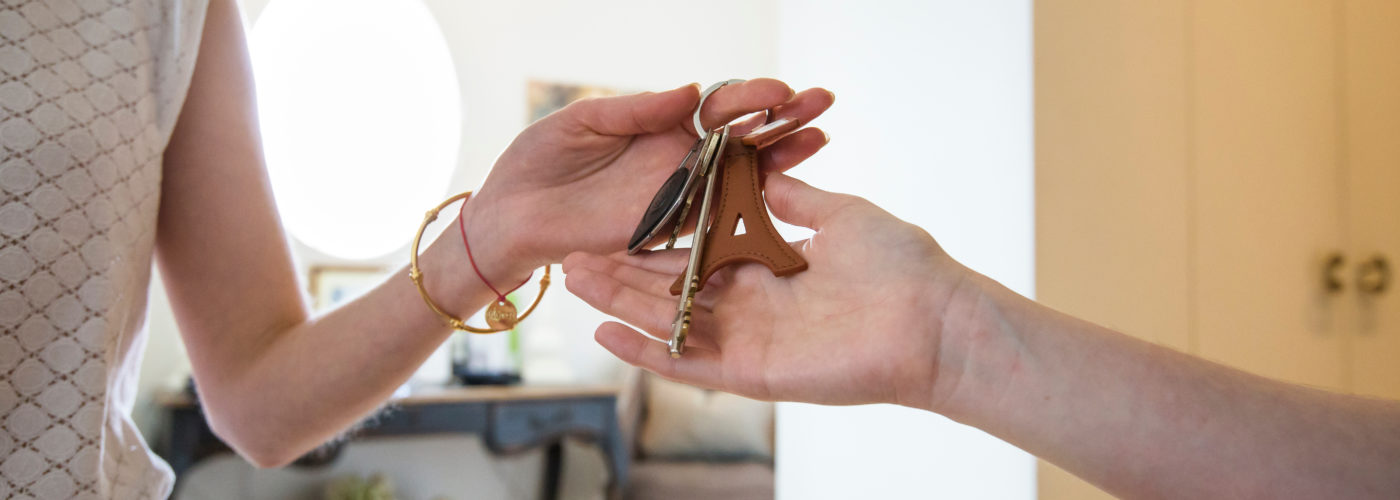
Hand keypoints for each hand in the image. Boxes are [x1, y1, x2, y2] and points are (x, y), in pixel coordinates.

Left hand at [466, 80, 833, 276]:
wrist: (508, 217)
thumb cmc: (537, 162)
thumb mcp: (583, 121)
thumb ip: (637, 110)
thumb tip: (692, 89)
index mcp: (662, 127)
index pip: (718, 107)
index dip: (749, 97)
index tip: (778, 90)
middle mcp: (680, 161)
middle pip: (743, 138)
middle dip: (784, 119)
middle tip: (821, 102)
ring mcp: (679, 197)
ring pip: (741, 176)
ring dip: (781, 157)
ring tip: (818, 137)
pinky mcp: (668, 233)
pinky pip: (715, 219)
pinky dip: (749, 206)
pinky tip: (785, 190)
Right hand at [561, 174, 982, 409]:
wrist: (935, 319)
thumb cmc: (901, 265)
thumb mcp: (841, 213)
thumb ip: (793, 200)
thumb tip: (759, 173)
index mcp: (769, 266)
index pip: (697, 255)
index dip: (655, 243)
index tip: (614, 225)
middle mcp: (753, 305)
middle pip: (670, 290)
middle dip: (621, 273)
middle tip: (572, 254)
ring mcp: (750, 340)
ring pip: (668, 322)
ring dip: (619, 304)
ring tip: (573, 279)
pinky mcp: (753, 373)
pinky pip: (688, 363)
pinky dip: (645, 350)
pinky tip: (606, 332)